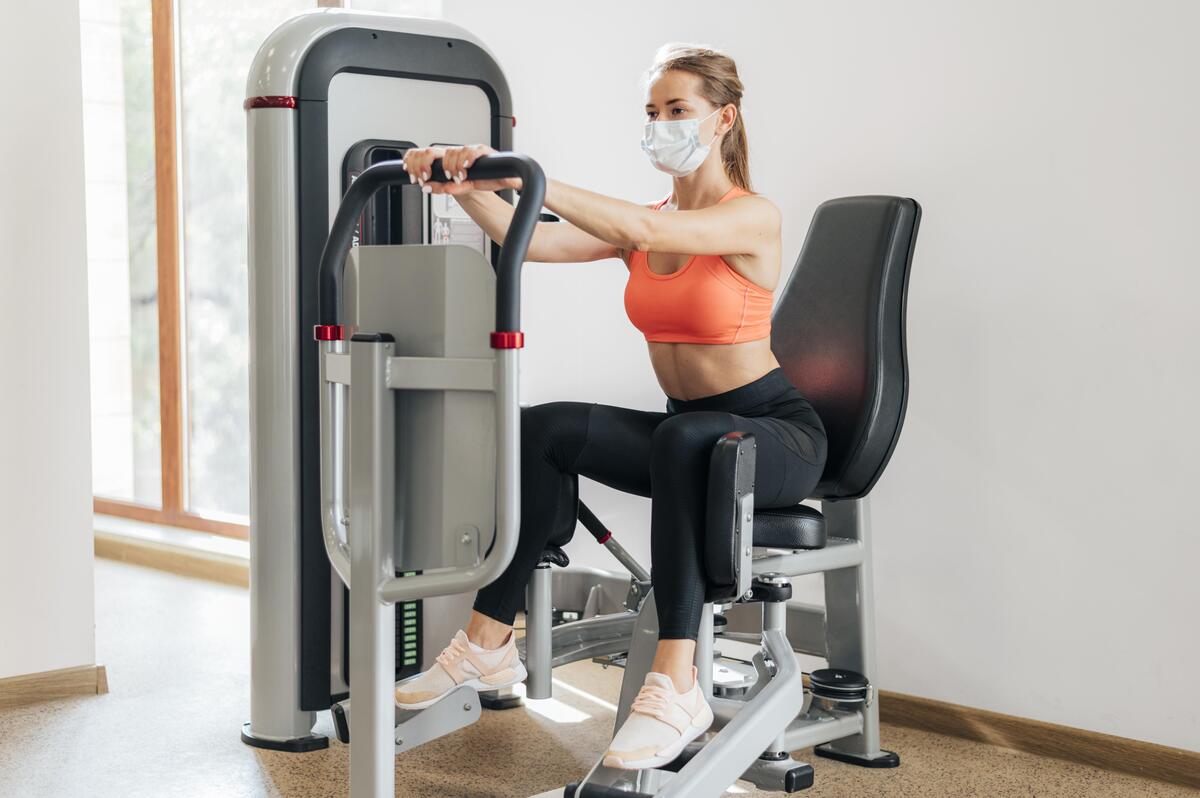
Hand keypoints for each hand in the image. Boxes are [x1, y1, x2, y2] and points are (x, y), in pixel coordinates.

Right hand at [401, 144, 521, 194]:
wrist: (481, 176)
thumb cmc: (491, 177)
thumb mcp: (504, 179)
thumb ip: (509, 180)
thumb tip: (516, 180)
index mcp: (478, 152)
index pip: (473, 150)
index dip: (467, 159)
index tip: (464, 172)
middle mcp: (461, 152)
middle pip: (450, 150)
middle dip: (447, 164)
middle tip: (449, 178)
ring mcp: (448, 155)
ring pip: (431, 151)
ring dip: (425, 164)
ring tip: (424, 178)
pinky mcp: (437, 160)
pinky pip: (419, 155)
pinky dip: (412, 161)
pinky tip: (410, 171)